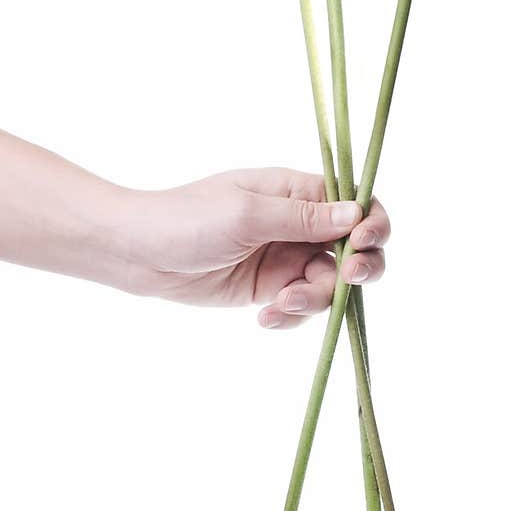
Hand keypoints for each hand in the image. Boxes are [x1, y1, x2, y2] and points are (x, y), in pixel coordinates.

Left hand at [122, 167, 389, 326]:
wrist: (139, 253)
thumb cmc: (187, 219)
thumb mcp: (248, 215)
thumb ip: (304, 218)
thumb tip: (356, 214)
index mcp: (297, 192)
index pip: (355, 203)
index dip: (371, 224)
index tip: (362, 245)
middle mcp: (298, 224)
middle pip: (354, 247)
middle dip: (358, 267)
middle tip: (347, 279)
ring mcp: (285, 257)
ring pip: (329, 283)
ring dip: (315, 299)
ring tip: (280, 306)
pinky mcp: (269, 288)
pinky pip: (300, 306)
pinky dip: (290, 316)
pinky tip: (263, 318)